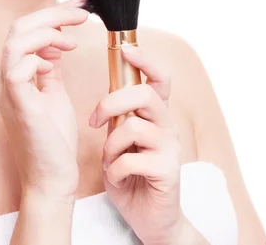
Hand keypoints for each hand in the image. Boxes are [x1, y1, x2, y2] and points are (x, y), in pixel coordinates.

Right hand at [0, 0, 88, 200]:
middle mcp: (3, 77)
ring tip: (73, 38)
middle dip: (53, 14)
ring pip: (16, 40)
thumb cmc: (53, 138)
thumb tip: (56, 39)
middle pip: (19, 27)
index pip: (25, 29)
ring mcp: (6, 90)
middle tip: (83, 11)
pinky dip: (38, 56)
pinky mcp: (17, 103)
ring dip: (48, 31)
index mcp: (11, 73)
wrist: (52, 177)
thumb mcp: (52, 91)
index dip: (51, 13)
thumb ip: (49, 65)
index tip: (79, 5)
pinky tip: (57, 61)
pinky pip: (18, 67)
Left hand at [89, 44, 185, 244]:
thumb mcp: (120, 137)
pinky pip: (131, 160)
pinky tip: (117, 178)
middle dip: (112, 103)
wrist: (149, 218)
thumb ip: (118, 114)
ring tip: (110, 160)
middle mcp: (167, 126)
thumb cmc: (131, 173)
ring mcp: (170, 148)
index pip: (160, 78)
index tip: (125, 49)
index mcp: (155, 115)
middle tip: (95, 121)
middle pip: (144, 94)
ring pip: (133, 126)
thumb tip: (107, 85)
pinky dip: (115, 170)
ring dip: (111, 145)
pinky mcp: (167, 172)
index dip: (145, 60)